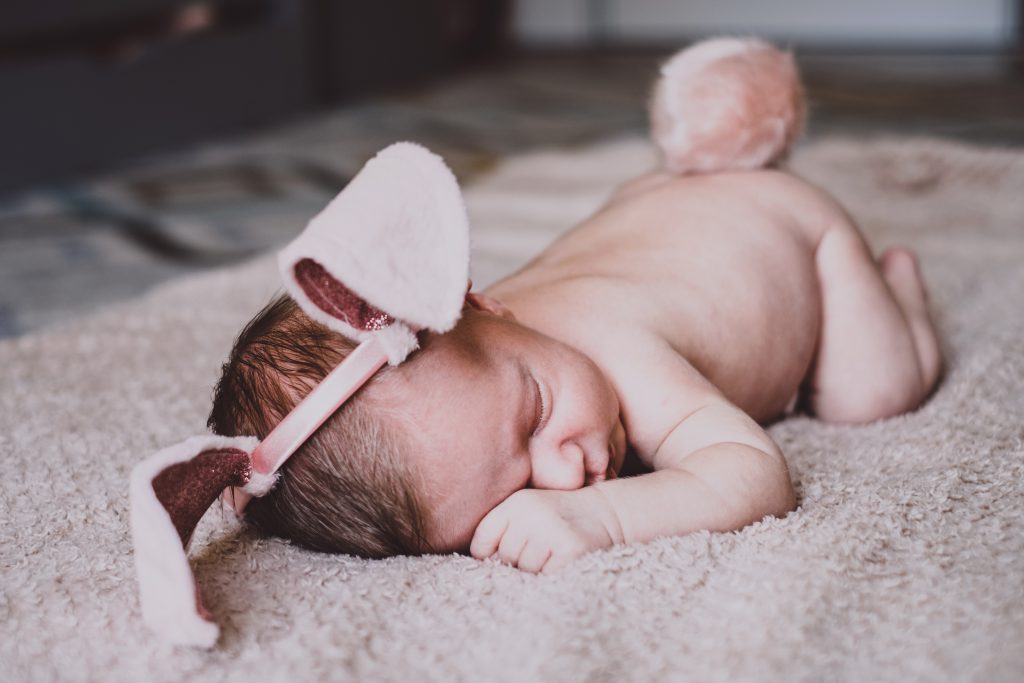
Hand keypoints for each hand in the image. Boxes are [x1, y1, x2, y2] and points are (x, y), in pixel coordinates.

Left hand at [469, 486, 623, 573]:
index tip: (503, 556)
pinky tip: (564, 559)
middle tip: (541, 549)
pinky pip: (546, 578)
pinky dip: (553, 575)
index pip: (482, 540)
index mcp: (516, 502)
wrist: (606, 513)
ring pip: (525, 570)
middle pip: (504, 558)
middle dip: (518, 562)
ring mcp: (551, 530)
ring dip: (537, 569)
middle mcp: (531, 514)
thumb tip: (482, 564)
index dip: (488, 555)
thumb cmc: (559, 518)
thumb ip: (502, 531)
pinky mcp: (570, 549)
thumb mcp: (527, 512)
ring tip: (553, 552)